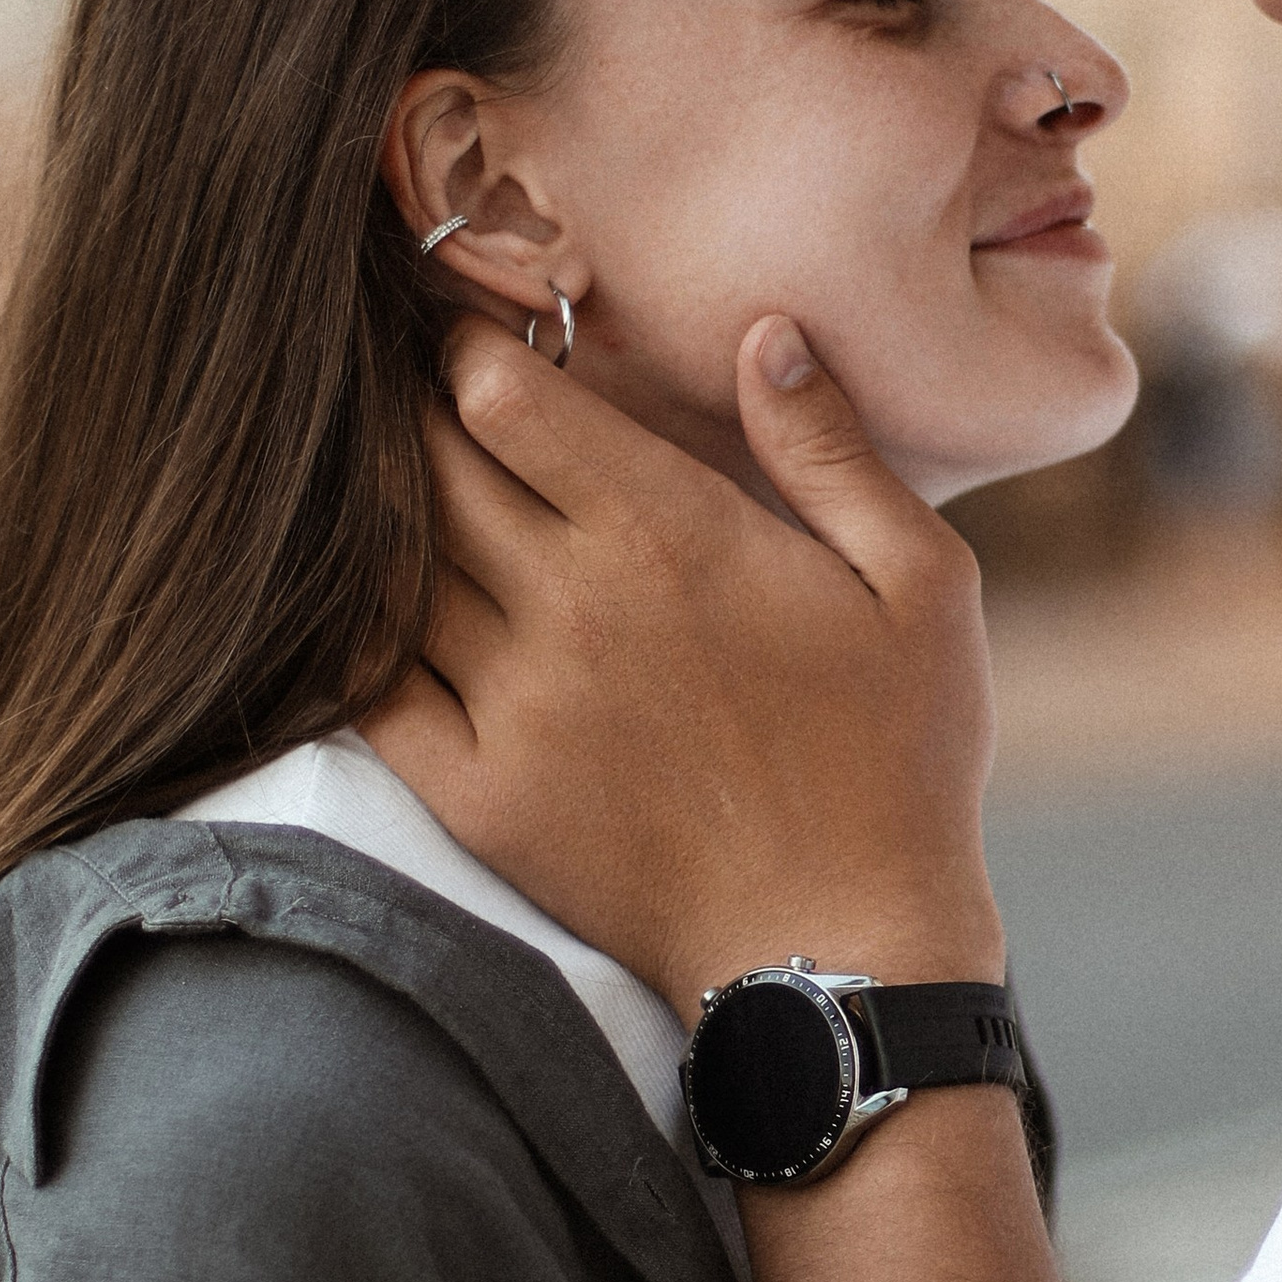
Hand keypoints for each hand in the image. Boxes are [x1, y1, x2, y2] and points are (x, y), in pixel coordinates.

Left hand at [368, 317, 1006, 1009]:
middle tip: (431, 411)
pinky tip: (386, 617)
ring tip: (409, 503)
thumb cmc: (899, 762)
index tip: (480, 346)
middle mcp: (570, 604)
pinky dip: (360, 640)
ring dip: (391, 522)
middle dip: (418, 419)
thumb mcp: (922, 584)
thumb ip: (830, 448)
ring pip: (393, 569)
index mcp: (669, 532)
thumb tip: (761, 332)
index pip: (498, 395)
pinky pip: (375, 690)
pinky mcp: (480, 796)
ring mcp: (513, 705)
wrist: (846, 949)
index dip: (472, 352)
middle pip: (427, 464)